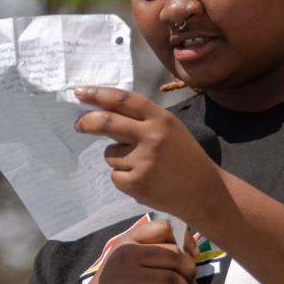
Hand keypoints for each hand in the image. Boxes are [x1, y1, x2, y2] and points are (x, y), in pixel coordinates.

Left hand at [73, 86, 225, 223]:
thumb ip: (142, 120)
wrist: (204, 191)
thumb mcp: (170, 129)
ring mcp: (143, 161)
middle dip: (87, 122)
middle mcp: (152, 136)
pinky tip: (144, 180)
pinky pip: (115, 176)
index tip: (80, 92)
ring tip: (142, 165)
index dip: (98, 94)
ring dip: (117, 158)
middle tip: (79, 125)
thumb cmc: (184, 157)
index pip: (123, 100)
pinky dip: (124, 178)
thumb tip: (103, 112)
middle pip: (107, 123)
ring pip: (110, 154)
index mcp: (161, 118)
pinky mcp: (137, 183)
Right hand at [76, 218, 197, 283]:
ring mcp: (125, 280)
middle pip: (175, 256)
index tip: (189, 256)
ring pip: (172, 282)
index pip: (166, 228)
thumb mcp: (126, 259)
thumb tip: (191, 247)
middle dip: (188, 272)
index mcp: (128, 241)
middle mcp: (126, 256)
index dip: (184, 241)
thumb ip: (150, 248)